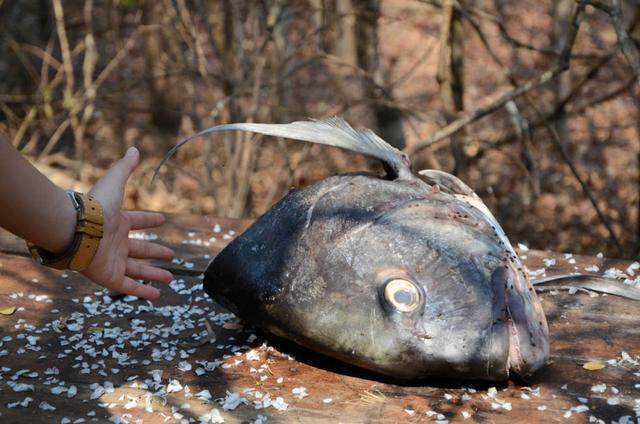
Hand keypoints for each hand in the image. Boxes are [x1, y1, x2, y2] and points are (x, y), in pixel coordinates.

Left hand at [82, 147, 173, 298]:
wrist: (75, 229)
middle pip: (140, 249)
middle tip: (171, 254)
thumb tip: (134, 149)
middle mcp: (116, 243)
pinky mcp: (109, 277)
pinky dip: (142, 292)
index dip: (149, 220)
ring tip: (170, 278)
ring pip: (137, 270)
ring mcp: (113, 261)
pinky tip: (156, 296)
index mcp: (118, 222)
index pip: (137, 222)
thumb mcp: (114, 183)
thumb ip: (125, 168)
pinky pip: (128, 286)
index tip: (162, 220)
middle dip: (155, 252)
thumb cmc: (96, 207)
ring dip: (153, 274)